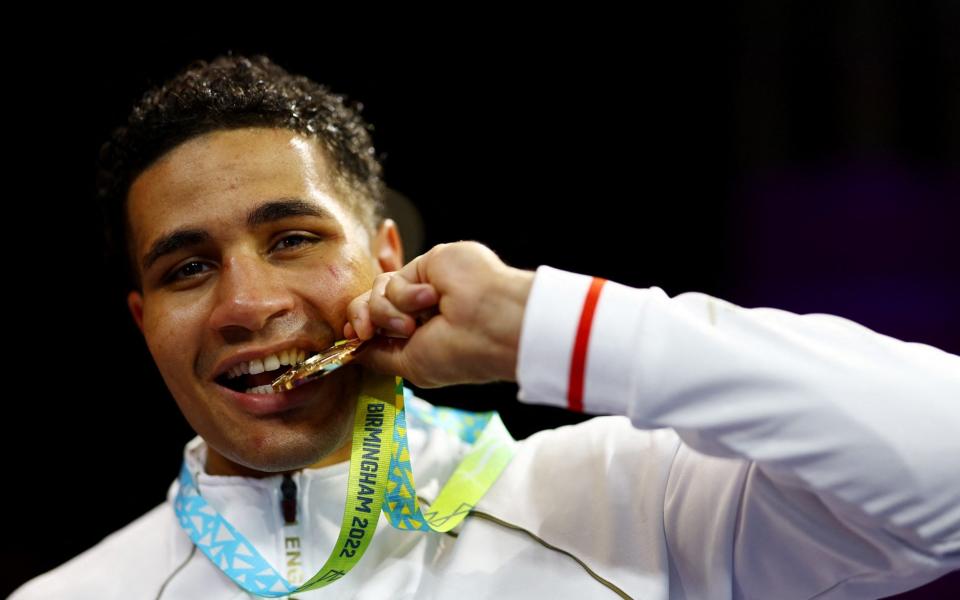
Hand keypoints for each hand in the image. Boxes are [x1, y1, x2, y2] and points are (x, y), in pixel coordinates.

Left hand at [344, 241, 534, 387]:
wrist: (491, 326)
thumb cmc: (459, 353)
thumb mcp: (411, 365)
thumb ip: (379, 356)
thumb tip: (351, 348)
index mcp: (419, 335)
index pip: (376, 325)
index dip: (359, 328)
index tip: (353, 338)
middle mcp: (419, 310)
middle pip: (369, 304)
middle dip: (363, 319)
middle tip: (367, 333)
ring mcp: (423, 285)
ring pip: (377, 291)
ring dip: (386, 312)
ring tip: (413, 324)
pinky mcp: (427, 264)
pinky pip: (392, 279)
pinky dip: (405, 295)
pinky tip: (432, 299)